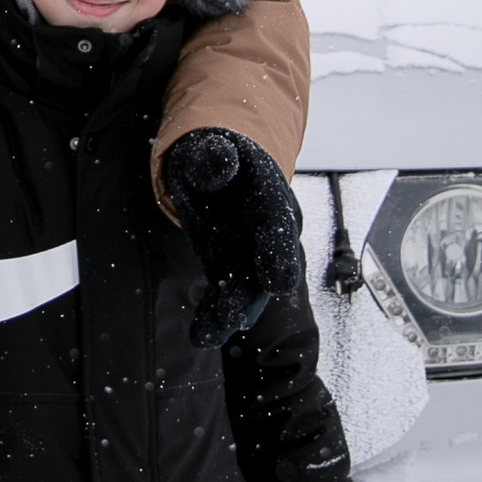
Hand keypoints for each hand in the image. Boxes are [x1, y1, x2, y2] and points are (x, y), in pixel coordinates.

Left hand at [158, 128, 303, 345]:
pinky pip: (224, 290)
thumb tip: (223, 160)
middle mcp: (265, 226)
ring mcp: (248, 249)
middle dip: (249, 294)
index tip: (278, 282)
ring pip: (246, 285)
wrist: (216, 163)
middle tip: (235, 318)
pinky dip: (214, 313)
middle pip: (263, 263)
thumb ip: (213, 156)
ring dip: (230, 311)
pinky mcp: (228, 264)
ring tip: (209, 335)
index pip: (275, 220)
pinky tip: (203, 334)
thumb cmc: (213, 152)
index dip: (277, 252)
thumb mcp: (207, 146)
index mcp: (267, 190)